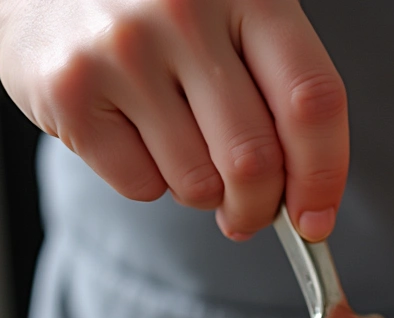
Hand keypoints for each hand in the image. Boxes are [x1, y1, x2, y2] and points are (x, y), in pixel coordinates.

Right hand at [0, 0, 346, 240]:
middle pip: (255, 161)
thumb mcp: (236, 24)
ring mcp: (122, 47)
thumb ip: (280, 98)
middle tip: (250, 213)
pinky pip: (142, 186)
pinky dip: (148, 181)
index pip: (312, 102)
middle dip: (260, 209)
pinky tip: (132, 131)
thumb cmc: (164, 14)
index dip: (323, 177)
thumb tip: (308, 207)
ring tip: (180, 145)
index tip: (316, 221)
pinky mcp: (70, 89)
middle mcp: (185, 10)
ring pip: (199, 185)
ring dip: (202, 193)